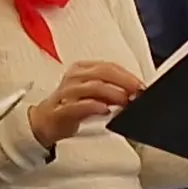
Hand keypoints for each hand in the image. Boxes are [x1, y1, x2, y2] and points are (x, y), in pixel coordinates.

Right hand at [28, 60, 143, 147]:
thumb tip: (133, 93)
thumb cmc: (71, 106)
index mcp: (82, 69)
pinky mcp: (61, 109)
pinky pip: (78, 105)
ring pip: (92, 86)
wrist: (46, 122)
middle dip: (124, 81)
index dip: (127, 75)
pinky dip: (93, 106)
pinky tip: (105, 110)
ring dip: (112, 93)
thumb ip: (111, 92)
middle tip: (137, 91)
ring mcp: (66, 92)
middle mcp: (74, 77)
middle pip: (103, 73)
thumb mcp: (94, 95)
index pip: (109, 66)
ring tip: (125, 100)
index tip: (142, 85)